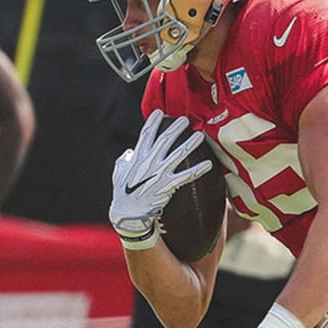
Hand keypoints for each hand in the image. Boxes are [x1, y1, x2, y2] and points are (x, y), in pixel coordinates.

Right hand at [109, 110, 212, 249]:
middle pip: (165, 140)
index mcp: (137, 157)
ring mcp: (159, 174)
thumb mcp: (118, 173)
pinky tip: (209, 164)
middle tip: (185, 119)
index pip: (146, 134)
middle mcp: (149, 162)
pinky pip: (186, 176)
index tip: (160, 112)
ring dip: (190, 144)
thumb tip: (129, 154)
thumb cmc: (122, 194)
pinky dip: (198, 170)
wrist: (128, 215)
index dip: (153, 121)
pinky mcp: (167, 186)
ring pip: (178, 154)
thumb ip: (124, 161)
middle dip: (176, 128)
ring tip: (200, 135)